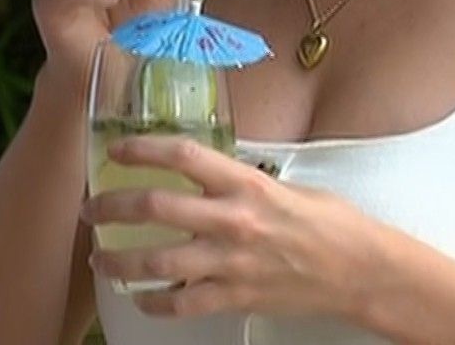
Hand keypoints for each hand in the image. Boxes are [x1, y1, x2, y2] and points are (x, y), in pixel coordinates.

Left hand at [83, 135, 375, 322]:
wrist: (362, 272)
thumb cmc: (330, 223)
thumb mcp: (284, 185)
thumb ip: (240, 179)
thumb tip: (202, 171)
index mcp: (246, 184)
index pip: (182, 156)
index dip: (141, 149)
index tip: (114, 149)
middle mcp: (233, 220)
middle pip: (155, 208)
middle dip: (112, 207)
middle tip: (91, 208)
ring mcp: (232, 263)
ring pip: (158, 263)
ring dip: (120, 261)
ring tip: (100, 258)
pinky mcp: (237, 297)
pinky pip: (183, 305)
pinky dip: (155, 304)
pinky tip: (140, 299)